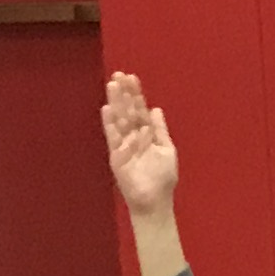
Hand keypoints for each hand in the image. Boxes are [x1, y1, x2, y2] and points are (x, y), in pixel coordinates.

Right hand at [102, 72, 178, 218]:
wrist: (155, 202)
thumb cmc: (162, 179)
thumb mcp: (166, 150)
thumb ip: (160, 130)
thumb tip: (156, 109)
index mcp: (146, 134)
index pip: (139, 109)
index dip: (135, 94)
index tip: (131, 77)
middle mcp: (133, 137)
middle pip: (127, 111)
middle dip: (123, 93)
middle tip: (119, 74)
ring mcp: (123, 145)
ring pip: (119, 119)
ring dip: (116, 103)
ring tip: (112, 85)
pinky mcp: (116, 156)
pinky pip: (113, 137)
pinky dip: (110, 124)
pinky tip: (107, 109)